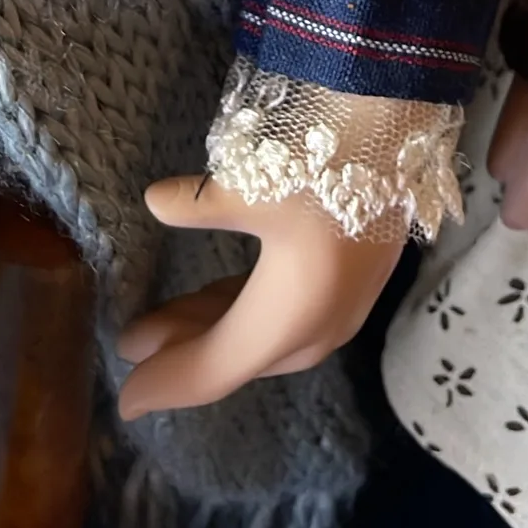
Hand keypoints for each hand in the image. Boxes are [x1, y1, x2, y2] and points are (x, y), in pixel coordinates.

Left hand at [116, 176, 402, 417]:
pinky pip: (288, 317)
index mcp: (287, 319)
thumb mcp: (252, 184)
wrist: (402, 130)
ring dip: (216, 328)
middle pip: (238, 355)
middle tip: (136, 340)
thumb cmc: (323, 163)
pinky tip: (228, 292)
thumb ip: (198, 203)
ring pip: (265, 337)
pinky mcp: (353, 282)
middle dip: (186, 350)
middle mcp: (317, 328)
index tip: (126, 396)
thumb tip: (155, 201)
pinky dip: (248, 313)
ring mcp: (341, 308)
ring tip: (167, 318)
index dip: (167, 383)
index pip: (214, 368)